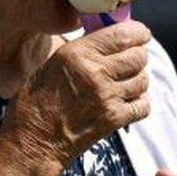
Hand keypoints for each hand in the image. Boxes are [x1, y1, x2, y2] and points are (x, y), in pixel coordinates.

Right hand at [0, 20, 151, 168]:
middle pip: (138, 56)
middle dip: (137, 55)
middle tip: (129, 60)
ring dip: (137, 79)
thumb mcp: (53, 63)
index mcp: (78, 53)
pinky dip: (139, 102)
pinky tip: (126, 102)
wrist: (33, 142)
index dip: (138, 33)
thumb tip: (110, 39)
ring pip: (143, 80)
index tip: (139, 35)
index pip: (123, 34)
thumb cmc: (36, 102)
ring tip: (124, 82)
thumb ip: (83, 49)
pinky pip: (143, 105)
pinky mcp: (114, 120)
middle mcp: (96, 72)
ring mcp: (107, 97)